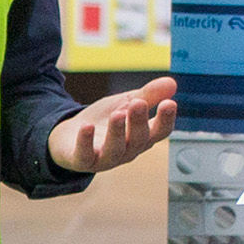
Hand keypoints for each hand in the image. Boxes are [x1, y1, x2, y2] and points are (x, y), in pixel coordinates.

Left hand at [47, 78, 178, 174]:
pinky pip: (85, 155)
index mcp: (142, 137)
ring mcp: (105, 159)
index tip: (169, 103)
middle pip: (138, 140)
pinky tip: (87, 127)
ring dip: (117, 132)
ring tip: (117, 114)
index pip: (160, 132)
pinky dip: (86, 142)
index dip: (166, 119)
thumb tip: (172, 82)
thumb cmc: (105, 120)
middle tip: (139, 103)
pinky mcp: (82, 161)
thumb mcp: (126, 103)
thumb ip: (148, 95)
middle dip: (139, 122)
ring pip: (115, 150)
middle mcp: (128, 151)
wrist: (70, 136)